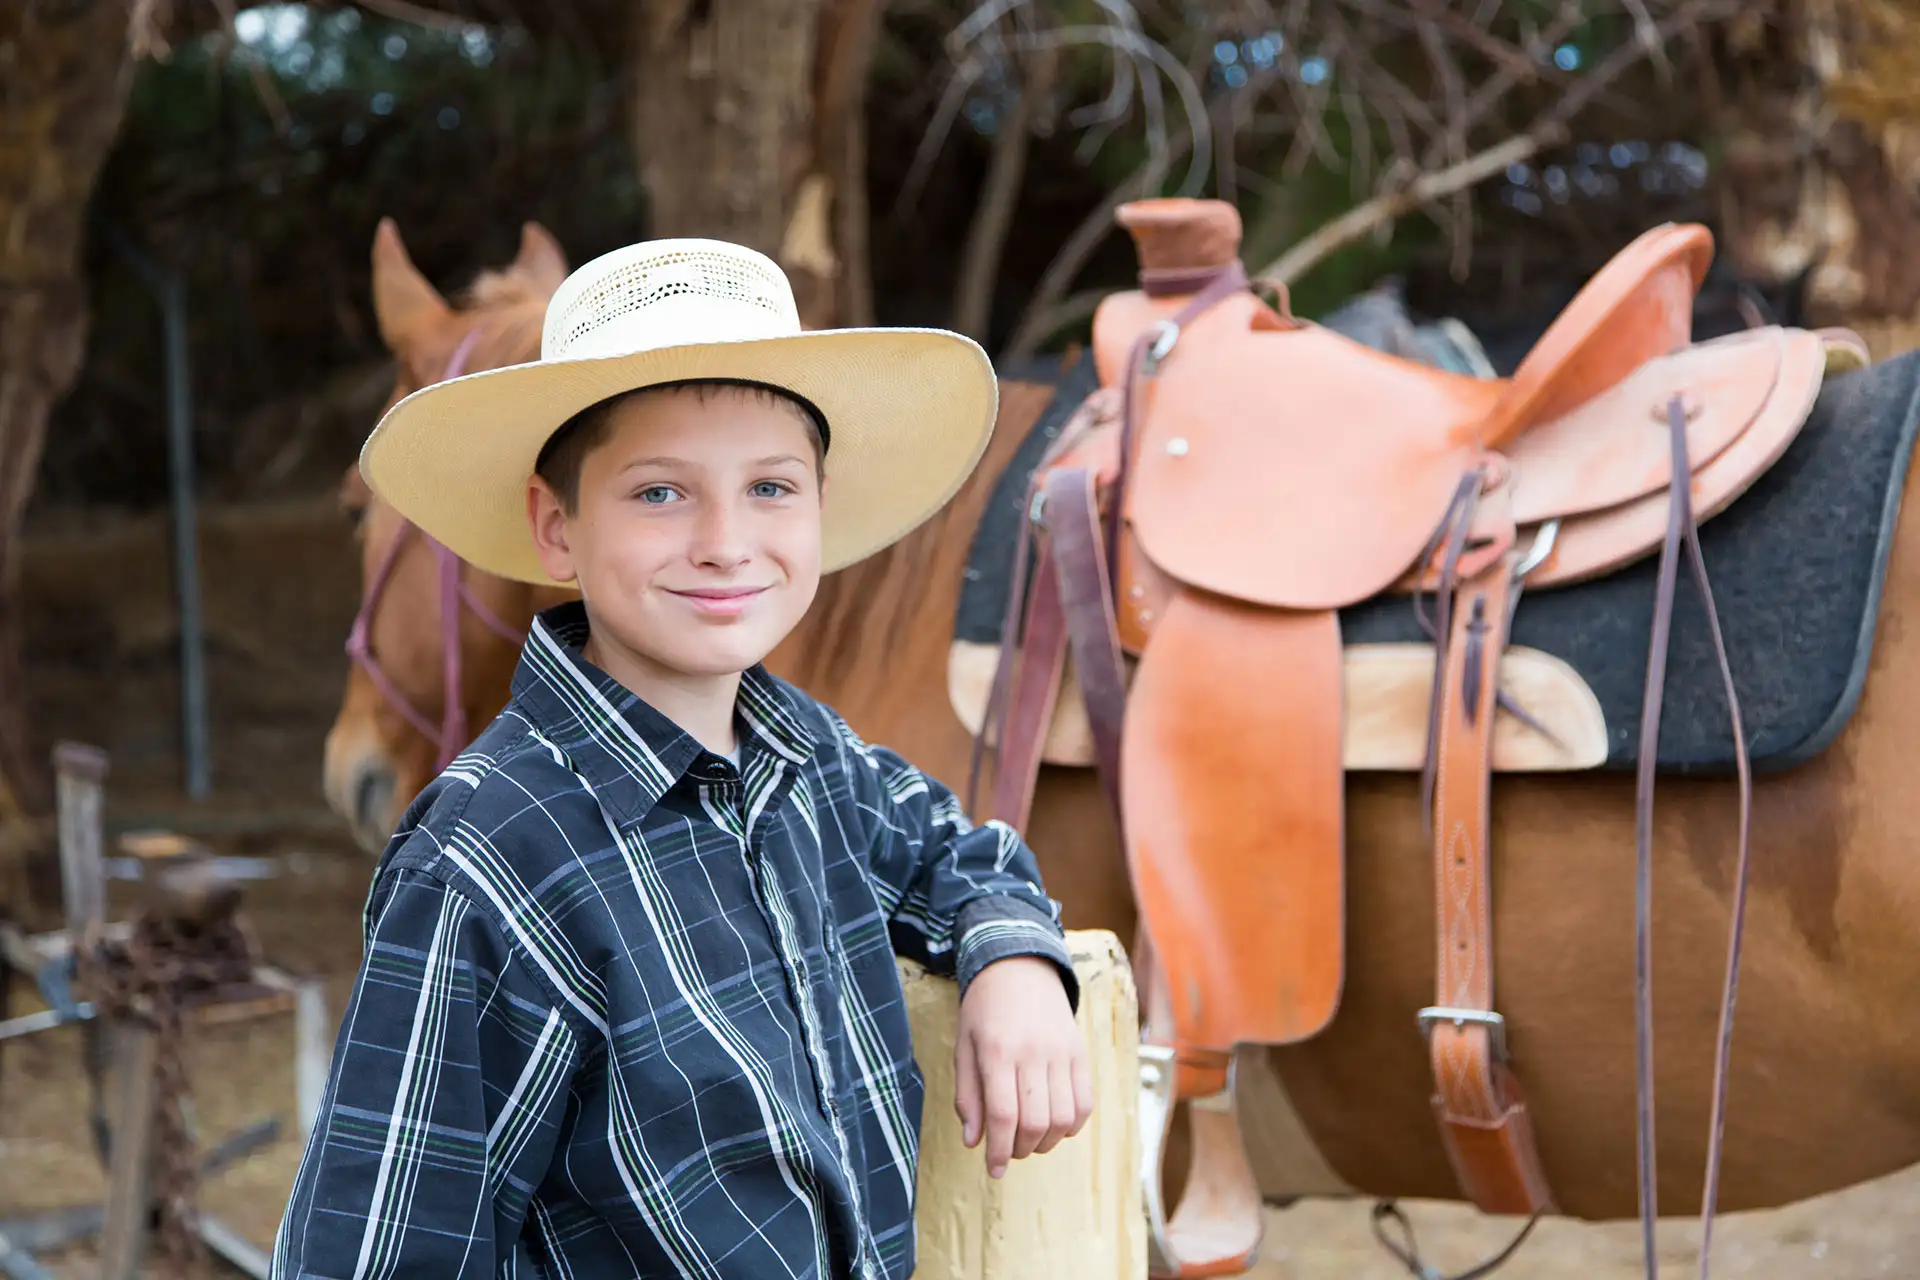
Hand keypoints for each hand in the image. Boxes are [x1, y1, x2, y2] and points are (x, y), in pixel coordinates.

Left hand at [953, 955, 1093, 1178]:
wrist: (1019, 966)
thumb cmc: (984, 1010)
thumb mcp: (964, 1047)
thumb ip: (968, 1095)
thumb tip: (974, 1142)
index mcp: (997, 1051)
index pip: (1003, 1115)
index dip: (998, 1150)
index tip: (993, 1170)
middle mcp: (1033, 1053)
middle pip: (1035, 1122)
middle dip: (1020, 1149)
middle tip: (1008, 1150)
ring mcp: (1061, 1052)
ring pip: (1063, 1118)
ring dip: (1047, 1142)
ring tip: (1030, 1139)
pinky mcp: (1080, 1052)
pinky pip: (1085, 1102)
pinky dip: (1072, 1125)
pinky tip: (1055, 1125)